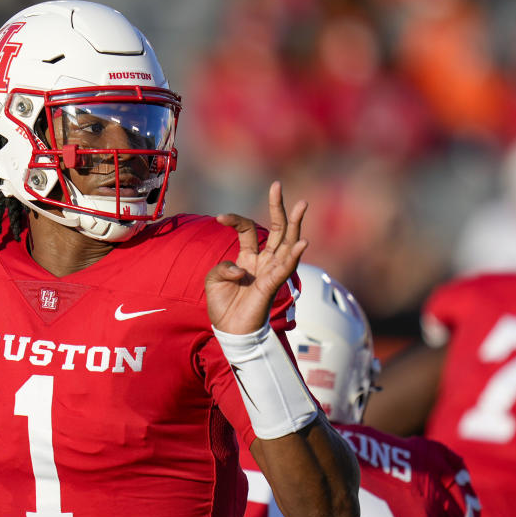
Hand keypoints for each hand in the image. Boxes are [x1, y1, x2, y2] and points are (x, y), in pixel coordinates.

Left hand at [206, 181, 307, 333]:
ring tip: (302, 204)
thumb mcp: (213, 280)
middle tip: (277, 186)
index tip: (219, 217)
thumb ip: (223, 267)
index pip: (247, 229)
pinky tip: (302, 242)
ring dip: (295, 225)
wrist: (229, 330)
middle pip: (277, 229)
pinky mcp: (272, 285)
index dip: (235, 220)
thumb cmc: (223, 305)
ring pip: (288, 244)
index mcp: (248, 256)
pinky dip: (294, 255)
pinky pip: (285, 268)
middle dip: (279, 208)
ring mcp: (270, 272)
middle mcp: (264, 261)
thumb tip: (241, 268)